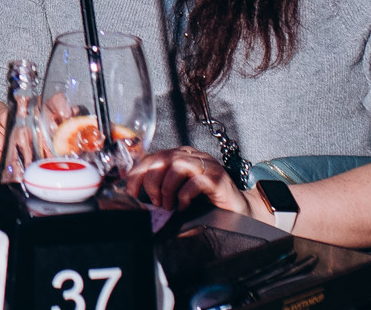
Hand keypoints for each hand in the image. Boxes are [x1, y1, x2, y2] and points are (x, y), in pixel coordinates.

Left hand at [124, 146, 254, 217]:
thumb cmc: (207, 206)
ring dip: (166, 188)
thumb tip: (140, 209)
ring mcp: (206, 165)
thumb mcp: (179, 200)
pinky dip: (184, 195)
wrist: (240, 212)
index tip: (130, 192)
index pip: (152, 158)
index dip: (137, 173)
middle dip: (150, 181)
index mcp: (180, 158)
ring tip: (167, 205)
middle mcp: (192, 157)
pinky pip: (195, 181)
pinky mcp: (217, 178)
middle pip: (162, 158)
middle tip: (152, 202)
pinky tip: (183, 206)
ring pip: (176, 166)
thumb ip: (162, 199)